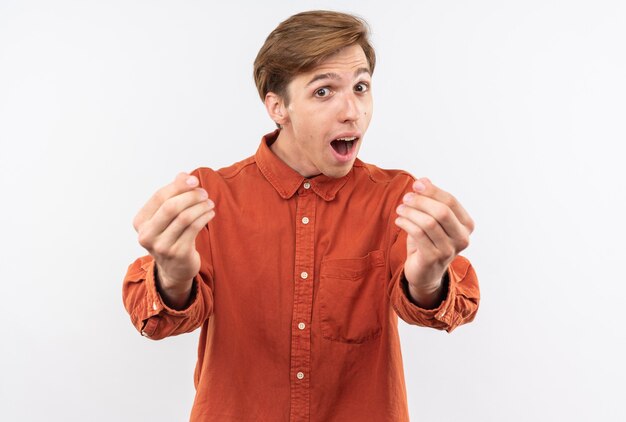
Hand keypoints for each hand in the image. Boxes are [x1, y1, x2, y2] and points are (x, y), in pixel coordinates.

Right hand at [133, 173, 214, 302]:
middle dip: (191, 196)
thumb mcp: (167, 216)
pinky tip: (210, 213)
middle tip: (204, 193)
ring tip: (209, 203)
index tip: (194, 180)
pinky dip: (204, 217)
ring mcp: (161, 246)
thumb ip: (173, 194)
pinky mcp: (178, 253)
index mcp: (140, 222)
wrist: (174, 268)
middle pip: (171, 207)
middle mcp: (146, 235)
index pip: (159, 196)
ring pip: (185, 217)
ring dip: (201, 206)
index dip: (178, 186)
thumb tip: (183, 175)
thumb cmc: (171, 236)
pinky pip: (194, 228)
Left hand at [395, 178, 473, 306]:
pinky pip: (418, 234)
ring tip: (400, 209)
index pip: (451, 201)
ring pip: (428, 223)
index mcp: (466, 225)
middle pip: (442, 211)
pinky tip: (399, 221)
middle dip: (421, 201)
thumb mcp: (432, 219)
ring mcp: (449, 250)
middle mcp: (462, 238)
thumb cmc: (429, 241)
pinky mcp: (433, 258)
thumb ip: (430, 200)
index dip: (432, 191)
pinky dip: (406, 223)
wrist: (425, 272)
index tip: (416, 184)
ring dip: (411, 212)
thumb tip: (423, 180)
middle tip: (406, 198)